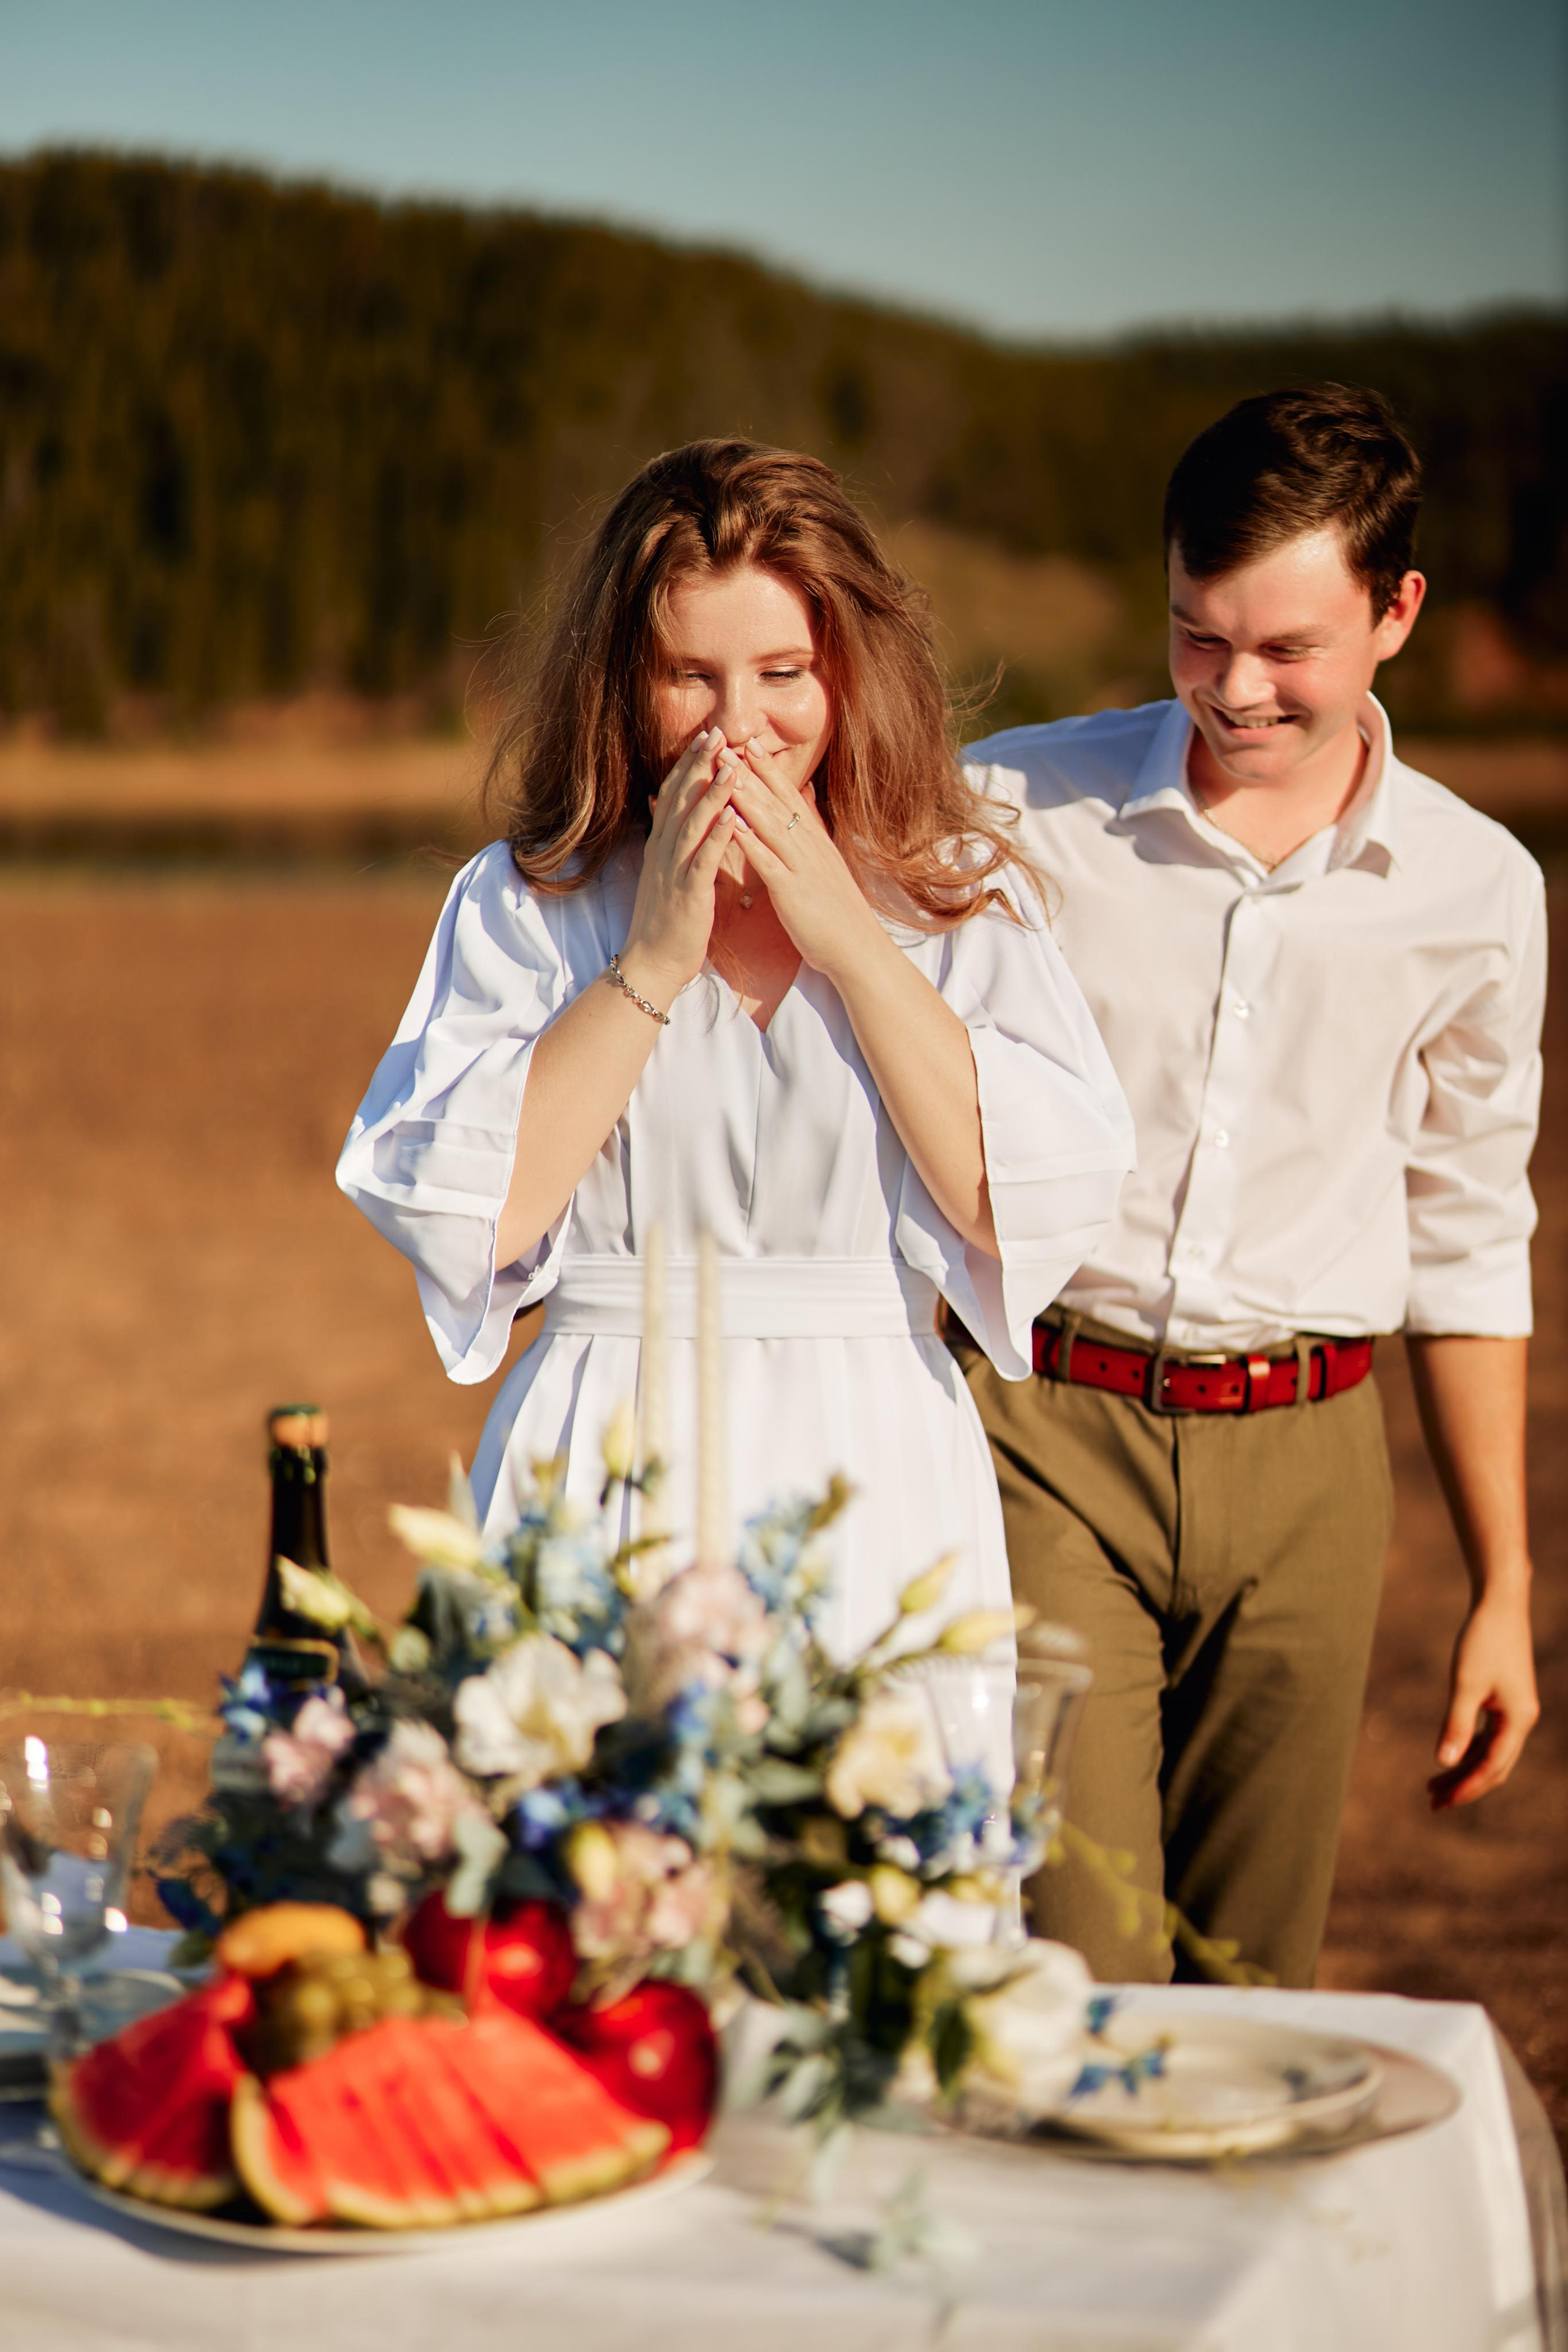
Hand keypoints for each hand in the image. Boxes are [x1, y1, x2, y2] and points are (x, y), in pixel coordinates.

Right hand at [619, 729, 738, 1001]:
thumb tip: (670, 806)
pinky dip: (717, 835)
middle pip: (681, 798)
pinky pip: (703, 859)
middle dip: (699, 764)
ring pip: (692, 823)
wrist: (653, 961)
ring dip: (712, 792)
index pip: (674, 793)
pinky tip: (731, 815)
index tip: (707, 735)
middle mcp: (664, 851)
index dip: (690, 762)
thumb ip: (670, 838)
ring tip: (731, 764)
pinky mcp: (688, 892)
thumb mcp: (667, 871)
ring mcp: (674, 870)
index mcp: (662, 844)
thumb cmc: (668, 919)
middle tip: (717, 732)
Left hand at [722, 739, 886, 983]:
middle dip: (748, 772)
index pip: (788, 797)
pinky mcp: (793, 892)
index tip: (748, 743)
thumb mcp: (827, 865)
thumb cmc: (839, 911)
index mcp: (815, 841)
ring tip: (723, 772)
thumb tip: (806, 805)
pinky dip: (751, 842)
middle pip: (775, 802)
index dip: (767, 769)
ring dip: (745, 797)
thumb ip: (812, 835)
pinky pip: (769, 863)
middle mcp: (809, 847)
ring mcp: (802, 867)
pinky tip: (733, 825)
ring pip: (771, 825)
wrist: (858, 948)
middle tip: (724, 744)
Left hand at [1427, 1587, 1538, 1810]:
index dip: (1466, 1788)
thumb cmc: (1482, 1640)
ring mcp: (1515, 1711)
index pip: (1491, 1767)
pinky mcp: (1506, 1700)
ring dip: (1465, 1769)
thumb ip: (1455, 1724)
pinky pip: (1489, 1736)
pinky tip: (1450, 1754)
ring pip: (1490, 1752)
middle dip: (1465, 1786)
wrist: (1500, 1605)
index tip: (1440, 1804)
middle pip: (1493, 1767)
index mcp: (1517, 1720)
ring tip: (1433, 1785)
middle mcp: (1521, 1720)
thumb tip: (1443, 1762)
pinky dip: (1469, 1748)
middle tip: (1432, 1803)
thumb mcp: (1464, 1684)